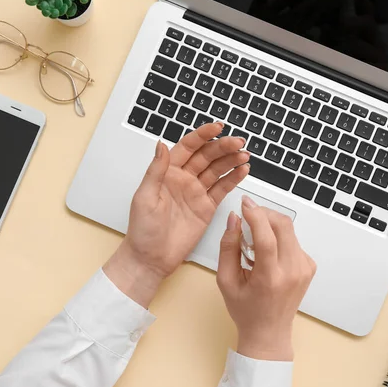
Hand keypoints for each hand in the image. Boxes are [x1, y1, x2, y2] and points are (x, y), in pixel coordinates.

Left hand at [104, 123, 250, 306]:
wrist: (151, 258)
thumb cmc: (143, 230)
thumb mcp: (145, 197)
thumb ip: (156, 170)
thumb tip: (161, 144)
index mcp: (167, 172)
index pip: (188, 147)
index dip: (203, 135)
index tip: (217, 127)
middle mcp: (183, 179)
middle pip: (206, 156)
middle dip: (223, 147)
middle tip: (238, 142)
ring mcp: (196, 192)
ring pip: (217, 170)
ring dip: (231, 160)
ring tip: (244, 155)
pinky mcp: (206, 207)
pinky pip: (222, 189)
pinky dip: (233, 179)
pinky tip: (243, 170)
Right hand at [216, 196, 316, 360]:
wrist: (269, 332)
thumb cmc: (245, 309)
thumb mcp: (226, 280)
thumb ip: (228, 247)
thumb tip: (234, 219)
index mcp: (270, 278)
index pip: (267, 237)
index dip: (255, 215)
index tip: (245, 203)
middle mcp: (292, 272)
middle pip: (283, 226)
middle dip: (264, 213)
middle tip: (248, 216)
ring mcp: (304, 269)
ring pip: (289, 230)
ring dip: (270, 226)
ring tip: (254, 242)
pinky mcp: (309, 266)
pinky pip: (293, 240)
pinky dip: (278, 238)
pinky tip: (267, 253)